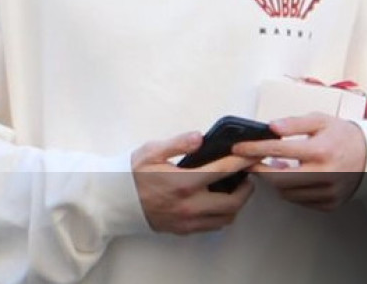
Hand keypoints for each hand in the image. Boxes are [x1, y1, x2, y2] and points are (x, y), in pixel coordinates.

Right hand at [131, 131, 256, 234]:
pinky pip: (211, 226)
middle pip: (233, 202)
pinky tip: (218, 201)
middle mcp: (189, 206)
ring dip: (236, 204)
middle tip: (248, 175)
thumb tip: (200, 137)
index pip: (224, 171)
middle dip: (246, 188)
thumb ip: (178, 143)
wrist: (113, 201)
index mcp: (183, 183)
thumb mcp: (152, 151)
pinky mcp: (182, 230)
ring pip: (225, 218)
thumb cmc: (131, 175)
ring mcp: (186, 221)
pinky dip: (221, 214)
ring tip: (236, 188)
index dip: (243, 161)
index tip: (253, 154)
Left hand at [232, 113, 366, 211]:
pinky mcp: (329, 204)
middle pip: (278, 179)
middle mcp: (325, 173)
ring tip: (282, 167)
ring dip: (278, 181)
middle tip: (253, 162)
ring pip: (287, 193)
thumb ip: (294, 123)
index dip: (255, 149)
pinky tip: (297, 177)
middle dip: (260, 170)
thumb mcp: (320, 120)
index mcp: (321, 150)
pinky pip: (300, 200)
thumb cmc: (343, 136)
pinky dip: (292, 190)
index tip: (240, 149)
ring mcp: (327, 192)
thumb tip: (271, 127)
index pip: (279, 150)